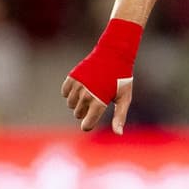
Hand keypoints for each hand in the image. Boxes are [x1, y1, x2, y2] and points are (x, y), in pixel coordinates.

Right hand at [61, 18, 142, 133]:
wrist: (113, 54)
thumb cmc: (121, 78)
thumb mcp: (124, 98)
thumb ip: (120, 117)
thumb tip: (119, 134)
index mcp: (99, 102)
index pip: (86, 124)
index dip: (88, 124)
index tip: (91, 119)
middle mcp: (86, 95)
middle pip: (78, 114)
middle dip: (86, 110)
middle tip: (97, 98)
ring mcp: (78, 86)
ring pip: (71, 104)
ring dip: (78, 101)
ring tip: (91, 90)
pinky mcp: (71, 78)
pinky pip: (65, 93)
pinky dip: (71, 91)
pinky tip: (82, 85)